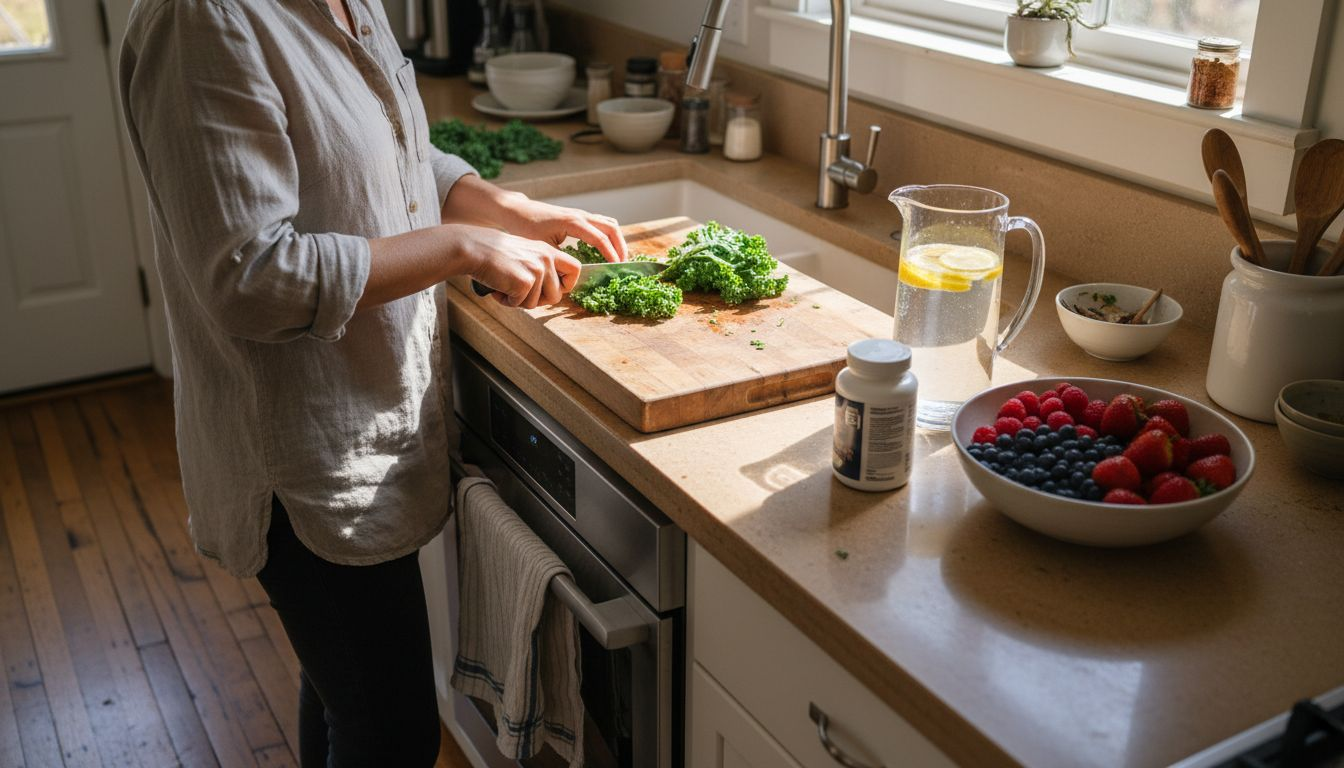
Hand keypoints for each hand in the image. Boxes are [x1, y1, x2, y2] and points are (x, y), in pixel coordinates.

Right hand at [454, 224, 581, 308]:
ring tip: (505, 286)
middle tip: (520, 292)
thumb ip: (540, 267)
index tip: (555, 289)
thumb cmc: (493, 253)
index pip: (575, 269)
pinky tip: (498, 288)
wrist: (473, 248)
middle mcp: (545, 258)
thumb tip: (552, 293)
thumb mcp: (524, 253)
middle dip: (539, 300)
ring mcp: (536, 270)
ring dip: (520, 301)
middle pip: (556, 295)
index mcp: (548, 250)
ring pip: (537, 303)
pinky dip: (507, 301)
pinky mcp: (525, 282)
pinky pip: (520, 304)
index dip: (567, 284)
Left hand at [490, 195, 628, 263]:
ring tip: (619, 257)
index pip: (600, 238)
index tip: (616, 267)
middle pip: (611, 228)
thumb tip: (576, 275)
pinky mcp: (578, 216)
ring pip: (609, 223)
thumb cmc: (526, 228)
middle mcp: (580, 215)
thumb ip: (561, 259)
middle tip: (623, 264)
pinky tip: (607, 249)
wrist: (518, 211)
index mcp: (573, 222)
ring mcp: (580, 214)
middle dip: (620, 246)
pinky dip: (609, 235)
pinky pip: (601, 223)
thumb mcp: (542, 247)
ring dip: (617, 240)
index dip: (610, 253)